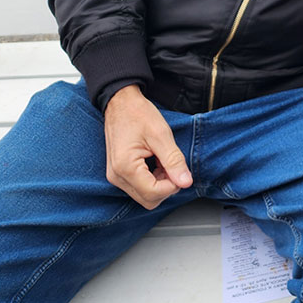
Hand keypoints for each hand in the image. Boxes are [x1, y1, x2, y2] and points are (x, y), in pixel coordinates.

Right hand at [103, 84, 192, 209]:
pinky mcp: (119, 173)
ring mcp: (116, 176)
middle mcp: (117, 177)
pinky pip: (139, 187)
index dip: (173, 185)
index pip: (154, 193)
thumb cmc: (138, 114)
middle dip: (166, 186)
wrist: (120, 103)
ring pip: (144, 195)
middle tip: (173, 164)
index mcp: (125, 167)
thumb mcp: (161, 135)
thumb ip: (174, 160)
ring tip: (163, 160)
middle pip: (149, 200)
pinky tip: (156, 162)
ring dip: (160, 183)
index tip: (180, 169)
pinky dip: (153, 179)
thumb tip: (186, 182)